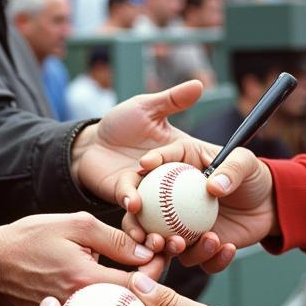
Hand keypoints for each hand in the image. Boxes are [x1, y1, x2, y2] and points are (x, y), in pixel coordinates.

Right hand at [0, 211, 164, 305]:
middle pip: (131, 305)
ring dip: (130, 298)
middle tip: (153, 264)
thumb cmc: (29, 239)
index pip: (138, 284)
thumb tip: (147, 252)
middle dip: (150, 284)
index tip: (161, 253)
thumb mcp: (74, 225)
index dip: (157, 269)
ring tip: (136, 274)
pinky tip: (112, 291)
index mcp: (86, 280)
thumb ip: (114, 239)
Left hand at [69, 81, 203, 210]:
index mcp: (181, 154)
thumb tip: (199, 83)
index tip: (216, 182)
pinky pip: (135, 208)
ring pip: (164, 208)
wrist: (90, 144)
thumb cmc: (121, 123)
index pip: (199, 162)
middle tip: (195, 210)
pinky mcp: (130, 199)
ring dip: (165, 218)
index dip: (211, 173)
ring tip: (164, 221)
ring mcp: (151, 190)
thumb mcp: (146, 108)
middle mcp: (171, 176)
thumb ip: (172, 99)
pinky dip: (135, 209)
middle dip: (194, 207)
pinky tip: (133, 205)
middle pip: (188, 192)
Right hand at [124, 142, 277, 271]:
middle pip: (143, 215)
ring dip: (176, 249)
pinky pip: (197, 259)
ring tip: (206, 241)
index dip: (139, 172)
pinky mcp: (197, 248)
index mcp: (177, 170)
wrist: (269, 204)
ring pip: (166, 244)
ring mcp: (182, 226)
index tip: (142, 171)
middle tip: (156, 237)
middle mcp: (172, 200)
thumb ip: (231, 169)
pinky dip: (210, 258)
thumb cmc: (252, 175)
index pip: (152, 169)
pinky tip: (227, 248)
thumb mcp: (245, 161)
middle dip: (139, 229)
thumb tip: (213, 187)